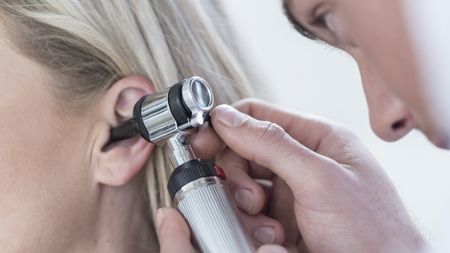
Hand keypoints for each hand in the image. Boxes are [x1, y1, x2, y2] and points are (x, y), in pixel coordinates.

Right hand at [192, 99, 424, 252]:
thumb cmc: (372, 230)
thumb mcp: (320, 179)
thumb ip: (272, 144)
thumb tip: (227, 118)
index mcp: (317, 138)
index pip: (259, 115)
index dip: (226, 125)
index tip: (201, 141)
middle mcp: (301, 162)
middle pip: (245, 152)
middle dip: (238, 177)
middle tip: (250, 200)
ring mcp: (292, 192)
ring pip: (243, 186)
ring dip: (246, 208)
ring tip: (271, 228)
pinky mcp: (285, 219)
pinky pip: (250, 214)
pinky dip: (253, 226)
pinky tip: (274, 240)